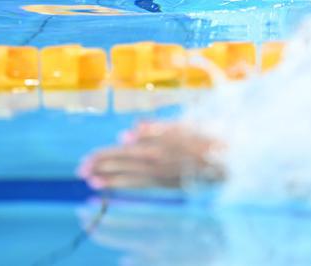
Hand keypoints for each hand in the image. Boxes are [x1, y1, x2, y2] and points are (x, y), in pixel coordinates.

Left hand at [78, 121, 224, 189]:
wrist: (229, 160)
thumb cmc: (207, 137)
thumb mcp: (182, 125)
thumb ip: (154, 128)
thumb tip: (127, 132)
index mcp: (158, 147)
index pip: (124, 152)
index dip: (104, 156)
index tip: (86, 160)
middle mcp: (157, 164)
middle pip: (123, 166)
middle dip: (102, 168)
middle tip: (81, 171)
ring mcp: (162, 175)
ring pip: (130, 177)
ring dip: (110, 179)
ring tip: (92, 181)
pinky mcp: (168, 183)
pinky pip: (142, 185)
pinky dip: (126, 184)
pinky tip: (115, 183)